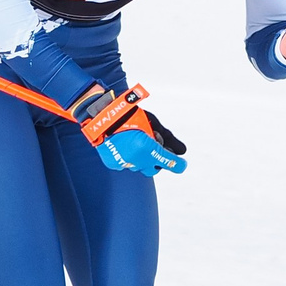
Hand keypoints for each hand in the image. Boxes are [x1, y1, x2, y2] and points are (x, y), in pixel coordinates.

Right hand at [70, 86, 189, 175]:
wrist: (102, 116)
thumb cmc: (129, 115)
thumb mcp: (152, 123)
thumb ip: (168, 138)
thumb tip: (182, 151)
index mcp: (148, 148)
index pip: (169, 162)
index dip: (178, 165)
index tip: (182, 164)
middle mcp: (137, 160)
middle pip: (153, 169)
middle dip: (156, 161)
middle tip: (153, 148)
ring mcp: (124, 163)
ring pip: (138, 166)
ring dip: (140, 158)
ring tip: (134, 142)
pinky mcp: (114, 164)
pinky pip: (125, 165)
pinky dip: (127, 157)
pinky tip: (124, 145)